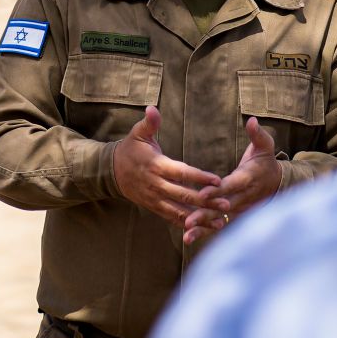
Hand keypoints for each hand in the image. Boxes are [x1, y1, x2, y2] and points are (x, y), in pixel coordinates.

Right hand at [114, 105, 225, 227]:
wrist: (111, 171)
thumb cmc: (130, 149)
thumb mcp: (138, 133)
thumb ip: (149, 123)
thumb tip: (153, 108)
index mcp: (156, 166)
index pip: (181, 173)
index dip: (199, 177)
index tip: (217, 181)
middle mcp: (156, 185)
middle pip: (183, 195)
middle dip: (205, 201)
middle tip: (226, 204)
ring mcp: (155, 199)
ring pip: (180, 211)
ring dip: (200, 217)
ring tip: (220, 222)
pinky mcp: (154, 208)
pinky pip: (172, 218)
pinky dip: (188, 224)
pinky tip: (204, 228)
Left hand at [184, 118, 282, 244]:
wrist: (277, 184)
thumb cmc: (266, 162)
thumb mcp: (265, 146)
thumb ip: (258, 135)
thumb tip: (252, 121)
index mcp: (247, 179)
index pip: (231, 185)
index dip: (217, 191)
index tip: (202, 194)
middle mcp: (243, 198)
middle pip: (222, 207)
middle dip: (205, 214)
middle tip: (188, 220)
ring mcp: (239, 210)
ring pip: (219, 220)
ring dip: (203, 228)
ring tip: (186, 235)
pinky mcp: (234, 216)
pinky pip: (218, 226)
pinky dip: (204, 233)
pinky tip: (187, 238)